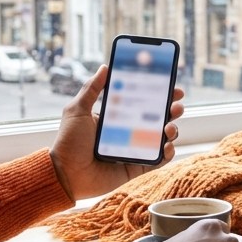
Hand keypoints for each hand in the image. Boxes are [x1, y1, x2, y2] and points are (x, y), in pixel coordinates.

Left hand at [48, 65, 185, 200]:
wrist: (65, 175)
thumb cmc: (68, 142)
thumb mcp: (77, 110)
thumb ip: (91, 89)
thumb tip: (104, 67)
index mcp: (117, 117)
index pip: (142, 102)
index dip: (159, 94)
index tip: (171, 85)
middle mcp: (129, 132)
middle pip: (157, 118)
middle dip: (171, 110)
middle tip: (176, 105)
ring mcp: (135, 150)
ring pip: (162, 138)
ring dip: (172, 130)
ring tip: (169, 127)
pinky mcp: (137, 167)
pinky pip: (158, 160)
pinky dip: (167, 153)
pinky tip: (167, 145)